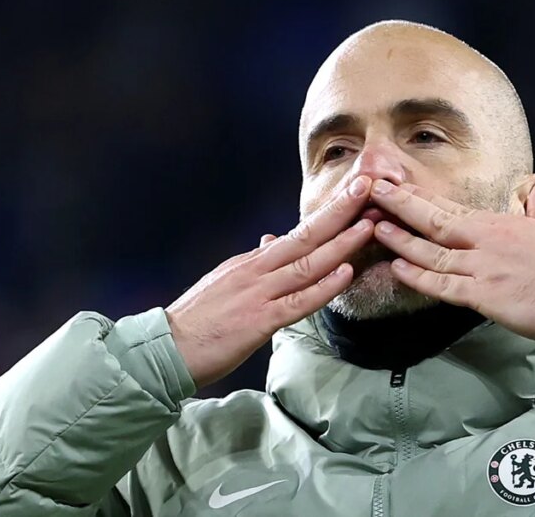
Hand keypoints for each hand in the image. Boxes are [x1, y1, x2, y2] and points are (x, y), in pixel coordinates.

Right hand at [165, 176, 374, 387]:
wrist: (167, 348)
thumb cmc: (198, 320)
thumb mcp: (226, 281)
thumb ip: (254, 263)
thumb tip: (272, 240)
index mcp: (251, 262)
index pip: (298, 233)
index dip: (328, 214)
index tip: (353, 193)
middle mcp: (256, 270)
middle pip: (305, 236)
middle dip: (339, 211)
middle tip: (367, 186)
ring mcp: (258, 294)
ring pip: (307, 264)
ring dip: (340, 244)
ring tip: (368, 225)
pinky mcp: (259, 321)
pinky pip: (297, 301)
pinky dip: (323, 287)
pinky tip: (345, 273)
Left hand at [369, 175, 534, 344]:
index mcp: (501, 224)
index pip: (452, 208)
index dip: (421, 198)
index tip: (397, 187)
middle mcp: (485, 241)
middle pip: (434, 220)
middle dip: (401, 204)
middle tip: (371, 191)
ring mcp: (482, 267)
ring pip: (431, 252)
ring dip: (401, 239)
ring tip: (374, 226)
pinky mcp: (484, 295)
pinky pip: (443, 286)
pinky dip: (418, 277)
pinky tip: (397, 268)